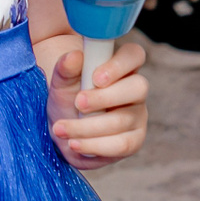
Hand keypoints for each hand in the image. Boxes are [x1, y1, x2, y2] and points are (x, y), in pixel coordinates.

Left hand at [46, 39, 148, 167]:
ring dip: (88, 126)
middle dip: (105, 97)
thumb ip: (66, 69)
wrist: (65, 131)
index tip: (95, 78)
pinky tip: (74, 143)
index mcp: (121, 67)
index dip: (119, 65)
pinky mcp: (134, 140)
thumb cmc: (68, 99)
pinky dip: (94, 145)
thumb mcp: (61, 83)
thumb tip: (73, 56)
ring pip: (123, 120)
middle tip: (78, 103)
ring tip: (60, 128)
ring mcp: (138, 116)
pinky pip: (122, 145)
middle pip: (138, 87)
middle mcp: (134, 90)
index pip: (134, 55)